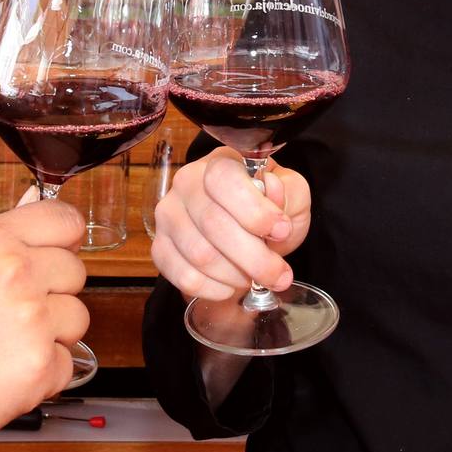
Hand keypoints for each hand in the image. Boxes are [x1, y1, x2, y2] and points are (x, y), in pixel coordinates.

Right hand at [0, 198, 88, 451]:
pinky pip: (67, 364)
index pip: (64, 220)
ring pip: (77, 318)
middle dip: (53, 293)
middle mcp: (16, 273)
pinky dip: (43, 376)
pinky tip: (2, 375)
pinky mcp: (40, 364)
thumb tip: (31, 204)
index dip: (66, 240)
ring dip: (51, 335)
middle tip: (10, 316)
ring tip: (2, 348)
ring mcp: (32, 319)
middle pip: (75, 271)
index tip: (59, 253)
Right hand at [150, 147, 309, 302]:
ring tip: (254, 277)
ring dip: (236, 275)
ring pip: (200, 255)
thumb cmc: (268, 208)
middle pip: (213, 223)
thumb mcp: (291, 194)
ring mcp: (169, 216)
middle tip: (279, 274)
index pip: (224, 180)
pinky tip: (231, 285)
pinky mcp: (160, 248)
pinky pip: (184, 276)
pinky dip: (215, 289)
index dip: (255, 210)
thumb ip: (289, 192)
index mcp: (220, 162)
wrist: (247, 228)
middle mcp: (187, 183)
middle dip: (254, 257)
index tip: (282, 231)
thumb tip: (273, 194)